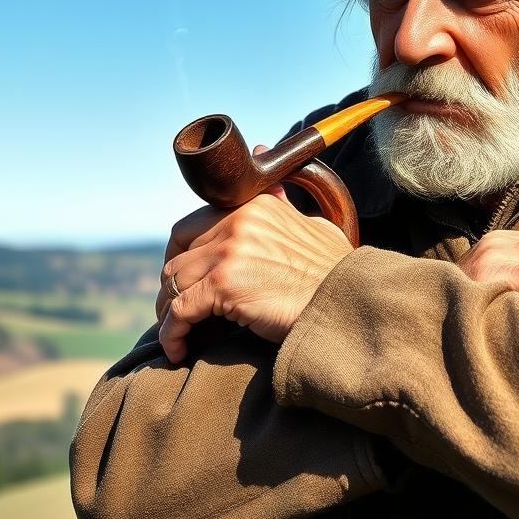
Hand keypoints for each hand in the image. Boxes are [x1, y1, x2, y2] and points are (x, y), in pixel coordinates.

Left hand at [157, 148, 353, 360]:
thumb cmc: (336, 273)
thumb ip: (284, 201)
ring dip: (169, 311)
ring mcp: (229, 251)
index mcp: (255, 205)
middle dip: (172, 283)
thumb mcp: (315, 226)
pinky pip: (180, 311)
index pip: (195, 224)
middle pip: (178, 252)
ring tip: (178, 333)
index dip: (182, 253)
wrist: (349, 303)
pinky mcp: (224, 284)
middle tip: (175, 309)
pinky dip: (172, 333)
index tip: (186, 278)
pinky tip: (178, 350)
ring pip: (174, 281)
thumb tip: (267, 168)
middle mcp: (238, 220)